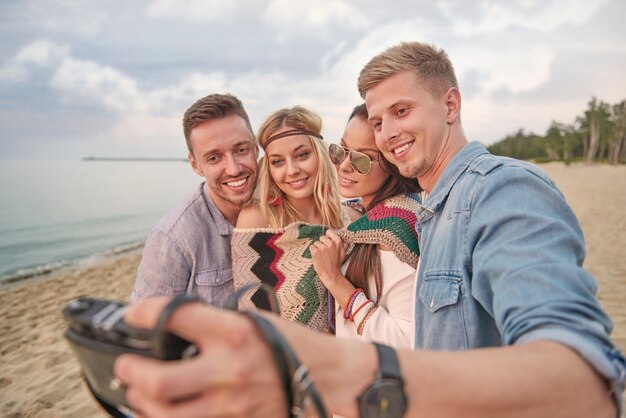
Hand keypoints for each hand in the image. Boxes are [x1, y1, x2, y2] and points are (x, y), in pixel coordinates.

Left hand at [114, 297, 285, 417]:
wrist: (326, 377)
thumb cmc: (289, 343)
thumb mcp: (254, 320)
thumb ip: (216, 324)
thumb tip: (173, 327)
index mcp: (234, 333)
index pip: (175, 316)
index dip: (144, 312)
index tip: (133, 314)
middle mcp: (230, 369)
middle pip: (159, 380)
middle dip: (131, 372)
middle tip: (126, 364)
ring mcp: (232, 403)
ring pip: (167, 414)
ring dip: (143, 402)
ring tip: (139, 391)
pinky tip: (162, 411)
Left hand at [310, 229, 346, 286]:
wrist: (330, 274)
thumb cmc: (336, 264)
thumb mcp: (344, 253)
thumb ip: (345, 244)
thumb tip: (346, 237)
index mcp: (338, 241)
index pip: (329, 232)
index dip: (327, 237)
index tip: (328, 243)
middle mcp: (330, 243)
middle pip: (322, 237)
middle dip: (322, 243)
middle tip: (325, 252)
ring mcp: (322, 247)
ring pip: (316, 242)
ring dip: (318, 248)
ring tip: (322, 256)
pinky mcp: (315, 252)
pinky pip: (311, 247)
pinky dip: (313, 251)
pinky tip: (317, 257)